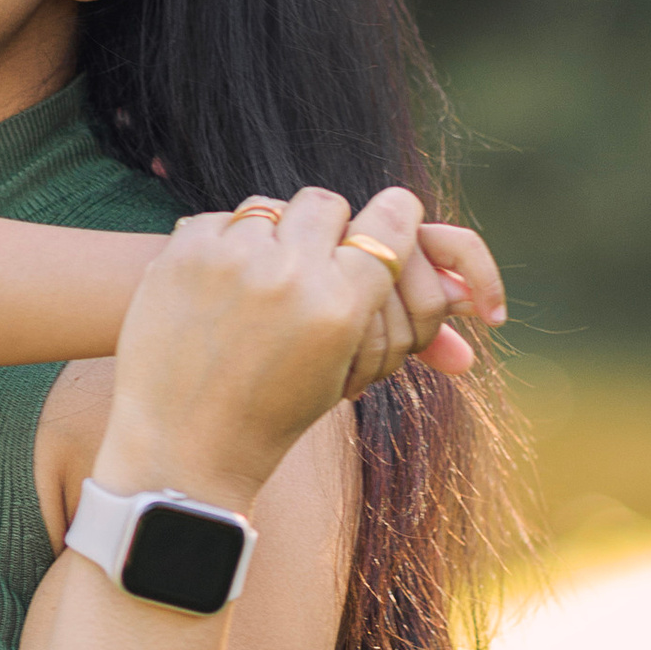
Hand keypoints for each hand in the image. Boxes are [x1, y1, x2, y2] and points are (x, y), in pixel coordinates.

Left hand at [94, 186, 496, 510]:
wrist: (183, 444)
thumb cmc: (273, 414)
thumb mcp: (343, 373)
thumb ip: (396, 329)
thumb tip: (469, 317)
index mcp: (340, 306)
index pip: (390, 221)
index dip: (393, 219)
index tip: (390, 220)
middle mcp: (289, 275)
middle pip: (328, 205)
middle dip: (325, 231)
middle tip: (312, 263)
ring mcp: (230, 260)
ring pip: (270, 206)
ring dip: (271, 238)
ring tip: (258, 286)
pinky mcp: (181, 254)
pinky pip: (219, 220)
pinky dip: (223, 248)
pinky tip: (218, 290)